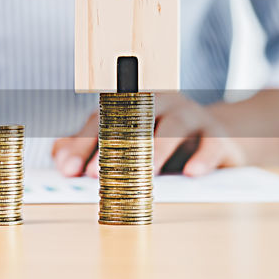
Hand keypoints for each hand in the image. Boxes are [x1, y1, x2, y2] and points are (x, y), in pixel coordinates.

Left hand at [51, 90, 278, 176]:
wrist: (219, 138)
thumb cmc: (161, 143)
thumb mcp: (124, 145)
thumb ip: (89, 149)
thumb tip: (60, 160)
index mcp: (131, 104)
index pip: (101, 120)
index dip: (83, 145)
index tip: (68, 169)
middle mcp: (159, 103)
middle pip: (134, 120)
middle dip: (114, 148)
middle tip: (98, 175)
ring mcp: (191, 115)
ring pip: (172, 127)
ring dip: (155, 150)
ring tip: (144, 174)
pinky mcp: (219, 134)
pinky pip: (212, 143)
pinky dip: (202, 158)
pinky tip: (191, 174)